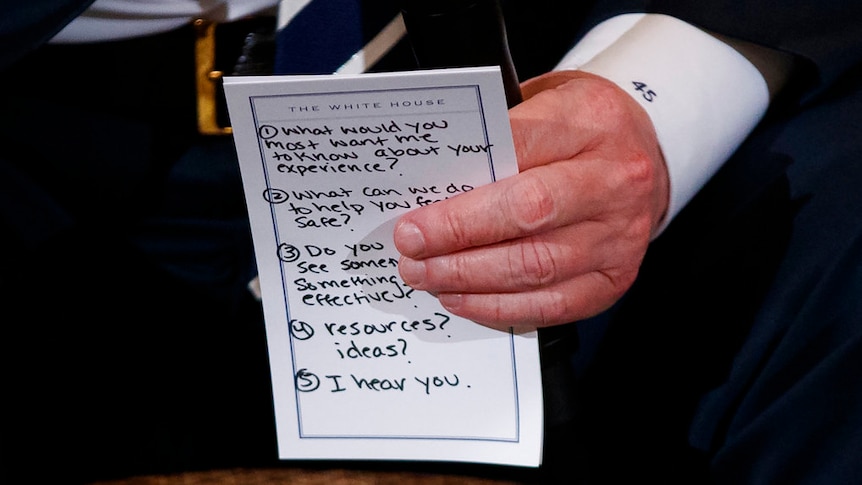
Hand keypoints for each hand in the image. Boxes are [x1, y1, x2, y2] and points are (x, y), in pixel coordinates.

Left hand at [393, 70, 668, 330]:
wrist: (644, 157)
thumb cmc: (581, 130)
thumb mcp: (545, 103)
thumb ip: (496, 139)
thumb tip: (430, 186)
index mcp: (591, 122)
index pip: (517, 152)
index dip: (464, 189)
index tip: (414, 216)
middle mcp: (614, 180)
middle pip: (529, 213)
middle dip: (459, 236)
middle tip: (411, 249)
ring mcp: (619, 235)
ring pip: (537, 266)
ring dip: (471, 278)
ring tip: (427, 276)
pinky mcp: (614, 278)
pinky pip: (553, 304)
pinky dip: (500, 308)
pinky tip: (463, 299)